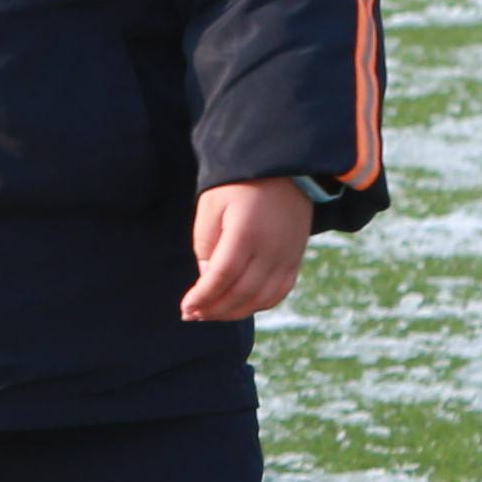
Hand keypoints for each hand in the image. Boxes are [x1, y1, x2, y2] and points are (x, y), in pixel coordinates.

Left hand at [181, 178, 313, 322]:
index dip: (202, 297)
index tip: (185, 308)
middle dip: (214, 310)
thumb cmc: (237, 184)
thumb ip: (205, 245)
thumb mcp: (211, 206)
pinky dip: (258, 304)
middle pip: (242, 293)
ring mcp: (288, 255)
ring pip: (261, 299)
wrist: (282, 166)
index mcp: (246, 233)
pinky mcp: (296, 257)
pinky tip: (239, 306)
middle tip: (193, 315)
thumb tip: (209, 279)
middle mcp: (272, 248)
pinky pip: (279, 292)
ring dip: (234, 312)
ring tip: (211, 313)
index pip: (222, 277)